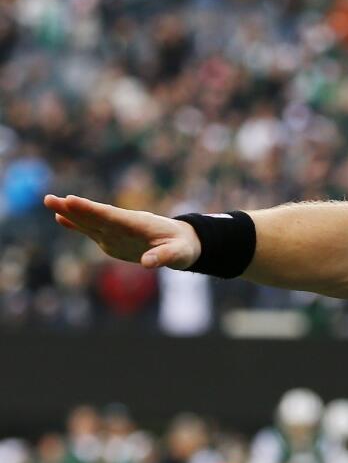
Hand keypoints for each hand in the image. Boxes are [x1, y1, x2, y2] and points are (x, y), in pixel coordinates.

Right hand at [44, 194, 200, 268]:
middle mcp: (122, 225)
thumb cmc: (182, 247)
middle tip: (50, 199)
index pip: (111, 215)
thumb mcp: (179, 254)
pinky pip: (91, 230)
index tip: (72, 200)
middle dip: (74, 208)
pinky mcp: (111, 239)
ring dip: (70, 213)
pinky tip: (61, 218)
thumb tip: (148, 263)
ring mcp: (115, 232)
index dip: (91, 209)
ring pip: (90, 221)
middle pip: (94, 215)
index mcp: (137, 224)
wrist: (182, 242)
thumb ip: (164, 256)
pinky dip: (77, 224)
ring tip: (50, 202)